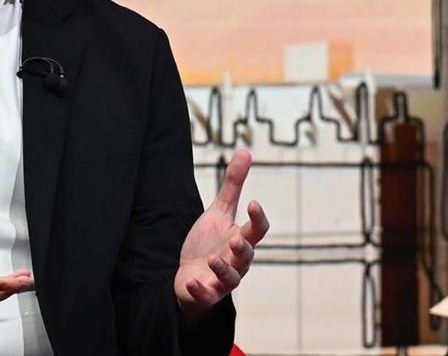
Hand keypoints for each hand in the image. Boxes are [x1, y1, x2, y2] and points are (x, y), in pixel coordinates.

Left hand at [174, 149, 269, 319]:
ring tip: (212, 259)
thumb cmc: (209, 242)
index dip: (258, 218)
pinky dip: (201, 290)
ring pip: (231, 278)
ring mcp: (222, 279)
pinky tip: (192, 282)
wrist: (190, 274)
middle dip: (243, 248)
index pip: (257, 230)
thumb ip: (232, 185)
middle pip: (247, 256)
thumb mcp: (218, 212)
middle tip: (236, 239)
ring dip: (223, 269)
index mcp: (240, 239)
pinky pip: (206, 295)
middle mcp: (236, 261)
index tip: (253, 202)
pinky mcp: (206, 294)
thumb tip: (245, 151)